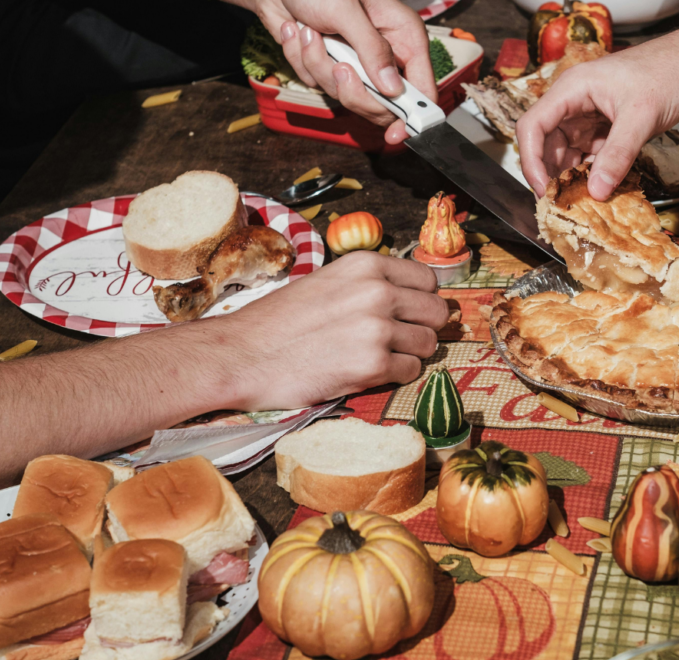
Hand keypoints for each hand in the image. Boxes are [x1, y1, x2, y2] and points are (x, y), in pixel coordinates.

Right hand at [223, 251, 448, 409]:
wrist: (242, 355)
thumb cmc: (279, 323)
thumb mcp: (327, 283)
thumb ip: (368, 285)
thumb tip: (408, 298)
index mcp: (366, 265)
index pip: (428, 280)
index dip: (421, 300)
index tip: (408, 314)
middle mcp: (377, 291)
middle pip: (436, 312)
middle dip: (422, 328)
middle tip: (397, 340)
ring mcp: (377, 328)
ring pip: (428, 344)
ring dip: (409, 354)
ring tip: (376, 357)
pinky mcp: (373, 364)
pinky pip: (412, 371)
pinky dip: (394, 376)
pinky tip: (365, 372)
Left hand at [253, 0, 435, 144]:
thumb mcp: (348, 12)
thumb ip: (373, 51)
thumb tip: (393, 89)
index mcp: (403, 37)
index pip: (422, 89)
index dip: (413, 116)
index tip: (396, 134)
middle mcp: (383, 55)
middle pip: (381, 104)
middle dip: (353, 90)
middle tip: (339, 67)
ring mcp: (356, 64)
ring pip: (344, 95)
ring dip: (319, 65)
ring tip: (309, 33)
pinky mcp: (329, 67)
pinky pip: (318, 84)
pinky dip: (302, 59)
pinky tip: (298, 33)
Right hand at [516, 18, 678, 200]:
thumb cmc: (669, 72)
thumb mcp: (641, 116)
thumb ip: (617, 155)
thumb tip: (596, 192)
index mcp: (572, 89)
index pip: (533, 126)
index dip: (531, 160)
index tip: (543, 189)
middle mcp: (574, 103)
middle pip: (545, 144)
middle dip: (551, 174)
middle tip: (562, 203)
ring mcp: (588, 116)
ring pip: (566, 153)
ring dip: (571, 177)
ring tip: (580, 201)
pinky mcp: (605, 128)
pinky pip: (588, 156)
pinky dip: (591, 173)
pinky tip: (598, 188)